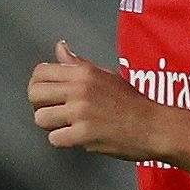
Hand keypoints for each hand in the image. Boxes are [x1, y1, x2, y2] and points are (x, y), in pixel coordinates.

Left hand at [29, 41, 159, 159]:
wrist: (155, 127)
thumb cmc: (133, 103)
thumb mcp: (106, 75)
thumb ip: (78, 64)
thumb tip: (60, 48)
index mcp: (83, 73)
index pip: (41, 72)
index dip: (38, 84)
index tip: (46, 95)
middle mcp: (80, 89)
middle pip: (34, 94)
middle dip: (40, 105)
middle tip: (55, 112)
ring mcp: (81, 112)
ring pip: (41, 118)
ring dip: (52, 125)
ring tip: (67, 126)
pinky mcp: (84, 135)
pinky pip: (54, 139)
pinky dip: (64, 141)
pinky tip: (78, 138)